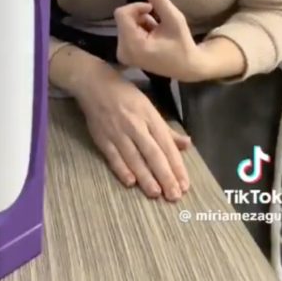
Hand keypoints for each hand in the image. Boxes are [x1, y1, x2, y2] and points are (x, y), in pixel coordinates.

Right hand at [75, 63, 190, 200]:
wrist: (94, 84)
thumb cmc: (125, 95)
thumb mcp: (149, 107)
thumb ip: (166, 129)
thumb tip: (187, 144)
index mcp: (149, 117)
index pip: (166, 145)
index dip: (176, 165)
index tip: (185, 184)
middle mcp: (135, 125)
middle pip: (153, 153)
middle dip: (165, 175)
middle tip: (174, 195)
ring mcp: (117, 132)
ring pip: (134, 158)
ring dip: (146, 177)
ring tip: (156, 194)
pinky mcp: (102, 138)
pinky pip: (113, 156)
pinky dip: (122, 169)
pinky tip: (130, 182)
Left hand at [115, 0, 201, 81]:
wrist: (186, 67)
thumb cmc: (182, 44)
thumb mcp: (174, 19)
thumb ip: (160, 1)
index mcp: (133, 45)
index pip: (122, 14)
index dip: (137, 6)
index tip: (152, 9)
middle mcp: (123, 51)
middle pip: (123, 18)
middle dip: (140, 16)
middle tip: (157, 23)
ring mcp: (123, 54)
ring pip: (125, 23)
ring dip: (141, 22)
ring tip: (157, 32)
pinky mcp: (124, 55)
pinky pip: (126, 31)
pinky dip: (139, 29)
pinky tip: (152, 37)